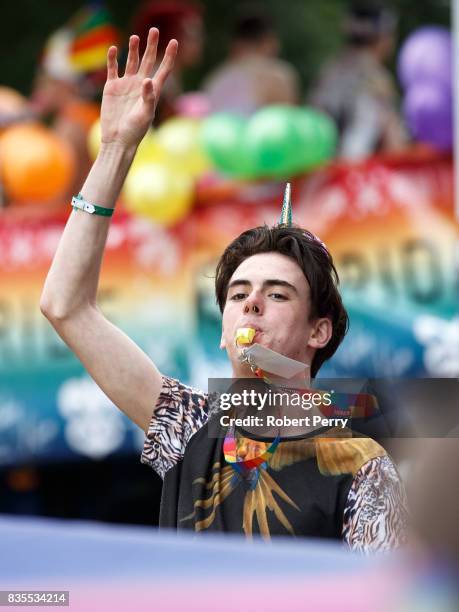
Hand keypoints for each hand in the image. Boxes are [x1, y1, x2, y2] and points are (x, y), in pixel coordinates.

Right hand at [100, 28, 177, 149]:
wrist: (118, 139)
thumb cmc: (135, 131)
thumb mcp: (145, 115)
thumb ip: (148, 97)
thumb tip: (147, 79)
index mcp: (153, 91)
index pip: (164, 70)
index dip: (169, 56)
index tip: (174, 42)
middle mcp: (141, 85)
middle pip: (149, 61)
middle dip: (151, 46)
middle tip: (154, 30)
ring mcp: (126, 85)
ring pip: (131, 62)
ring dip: (133, 49)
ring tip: (135, 37)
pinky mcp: (112, 87)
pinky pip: (113, 69)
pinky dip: (113, 59)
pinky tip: (114, 49)